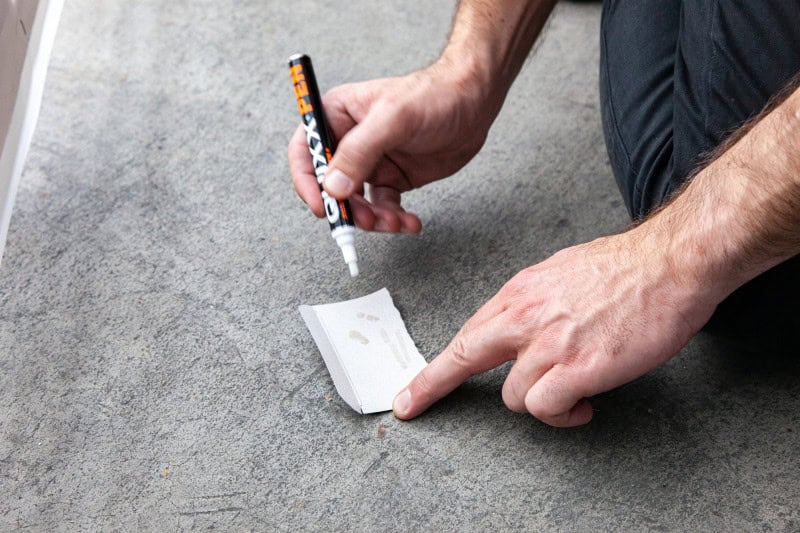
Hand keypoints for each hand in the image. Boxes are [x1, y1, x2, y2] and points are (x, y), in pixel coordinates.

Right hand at [288, 62, 498, 232]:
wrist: (475, 102)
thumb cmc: (434, 95)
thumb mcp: (393, 119)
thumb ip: (359, 151)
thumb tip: (333, 186)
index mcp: (337, 116)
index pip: (306, 151)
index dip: (306, 181)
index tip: (320, 205)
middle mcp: (350, 142)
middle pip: (330, 185)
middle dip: (347, 208)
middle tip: (365, 221)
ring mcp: (372, 163)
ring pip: (357, 202)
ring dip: (372, 219)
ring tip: (395, 222)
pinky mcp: (394, 179)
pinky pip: (383, 208)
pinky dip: (394, 220)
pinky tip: (409, 222)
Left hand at [393, 228, 719, 426]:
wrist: (671, 261)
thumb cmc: (625, 268)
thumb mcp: (560, 273)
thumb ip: (532, 304)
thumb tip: (518, 327)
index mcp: (519, 293)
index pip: (466, 334)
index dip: (436, 365)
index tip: (413, 387)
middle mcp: (525, 316)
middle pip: (462, 358)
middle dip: (431, 386)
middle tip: (412, 406)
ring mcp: (550, 342)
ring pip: (512, 397)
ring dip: (539, 403)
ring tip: (571, 395)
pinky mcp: (580, 366)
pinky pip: (546, 407)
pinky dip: (563, 415)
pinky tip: (583, 406)